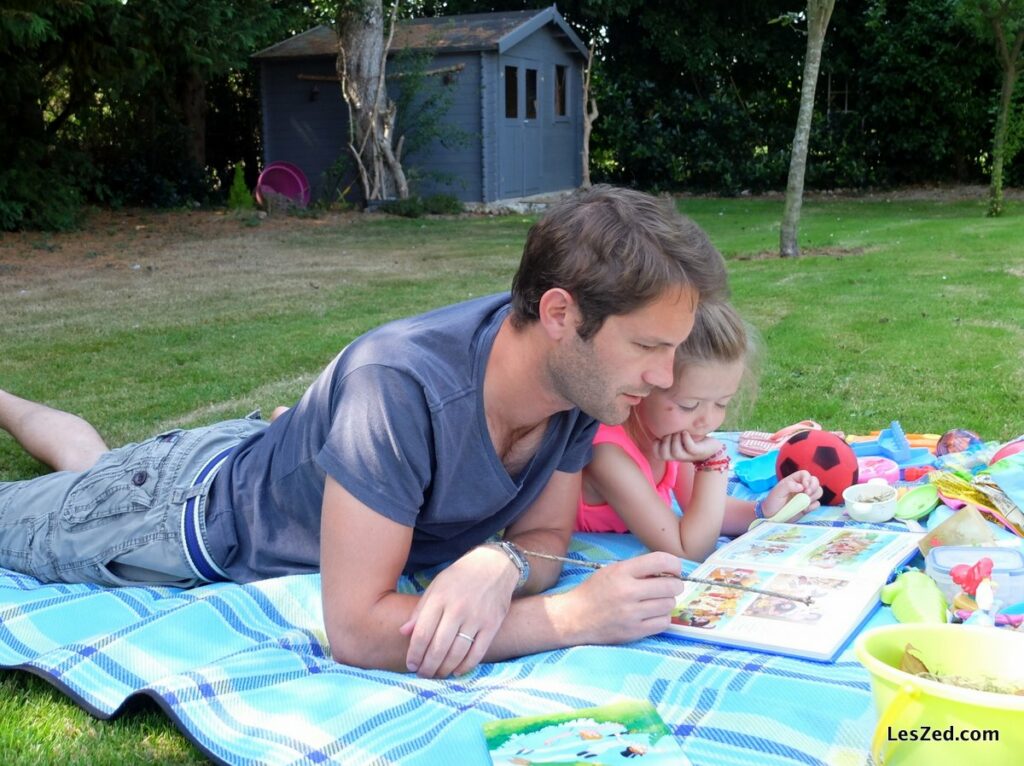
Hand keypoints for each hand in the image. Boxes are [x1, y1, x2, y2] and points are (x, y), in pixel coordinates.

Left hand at [399, 545, 517, 677]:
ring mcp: (477, 618)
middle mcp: (458, 609)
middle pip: (438, 648)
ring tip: (437, 674)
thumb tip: (403, 632)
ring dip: (444, 669)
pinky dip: (465, 666)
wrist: (495, 565)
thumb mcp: (436, 586)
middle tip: (422, 674)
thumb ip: (420, 610)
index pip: (422, 634)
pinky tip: (456, 671)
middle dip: (427, 667)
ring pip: (457, 654)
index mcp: (440, 598)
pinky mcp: (492, 625)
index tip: (411, 664)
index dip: (414, 654)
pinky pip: (477, 653)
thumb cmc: (460, 576)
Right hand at [560, 552, 685, 644]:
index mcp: (622, 571)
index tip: (673, 569)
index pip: (661, 560)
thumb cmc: (594, 591)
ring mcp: (632, 613)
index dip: (674, 564)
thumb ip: (637, 568)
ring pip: (669, 605)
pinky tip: (652, 615)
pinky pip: (664, 622)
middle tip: (668, 587)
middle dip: (674, 585)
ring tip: (655, 602)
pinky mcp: (634, 632)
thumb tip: (668, 569)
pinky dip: (662, 618)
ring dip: (667, 602)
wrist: (574, 618)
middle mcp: (628, 591)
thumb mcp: (611, 570)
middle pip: (671, 586)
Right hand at [650, 432, 722, 463]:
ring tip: (680, 432)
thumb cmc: (693, 440)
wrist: (712, 448)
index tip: (662, 436)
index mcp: (672, 454)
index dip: (656, 444)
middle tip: (672, 433)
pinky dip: (685, 437)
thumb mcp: (679, 438)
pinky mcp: (698, 452)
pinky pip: (689, 446)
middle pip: (664, 454)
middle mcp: (679, 457)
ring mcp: (688, 455)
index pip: (657, 454)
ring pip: (675, 451)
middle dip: (665, 441)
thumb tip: (659, 422)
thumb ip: (669, 434)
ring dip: (675, 439)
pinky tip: (686, 432)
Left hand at [763, 470, 821, 518]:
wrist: (772, 517)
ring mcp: (805, 497)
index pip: (805, 474)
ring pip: (819, 491)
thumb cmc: (772, 502)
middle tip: (806, 494)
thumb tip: (801, 486)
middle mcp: (801, 487)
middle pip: (815, 481)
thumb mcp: (777, 492)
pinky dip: (813, 506)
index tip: (804, 486)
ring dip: (814, 496)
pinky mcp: (808, 506)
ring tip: (804, 502)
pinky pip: (817, 504)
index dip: (807, 478)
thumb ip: (788, 486)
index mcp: (793, 481)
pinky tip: (804, 509)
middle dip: (813, 487)